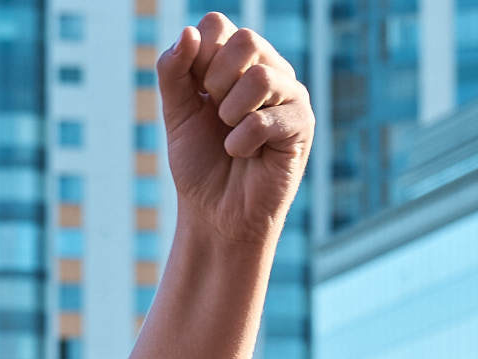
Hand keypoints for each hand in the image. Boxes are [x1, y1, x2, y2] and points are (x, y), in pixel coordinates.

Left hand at [159, 14, 313, 244]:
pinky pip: (268, 118)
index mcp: (237, 63)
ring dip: (230, 112)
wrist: (215, 214)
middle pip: (245, 41)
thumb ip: (175, 73)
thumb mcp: (177, 115)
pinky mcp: (302, 125)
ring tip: (229, 134)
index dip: (197, 55)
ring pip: (261, 76)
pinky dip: (241, 141)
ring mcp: (290, 96)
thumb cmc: (200, 165)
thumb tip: (188, 33)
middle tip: (215, 114)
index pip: (218, 25)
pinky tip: (241, 153)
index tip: (195, 91)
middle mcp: (269, 70)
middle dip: (215, 80)